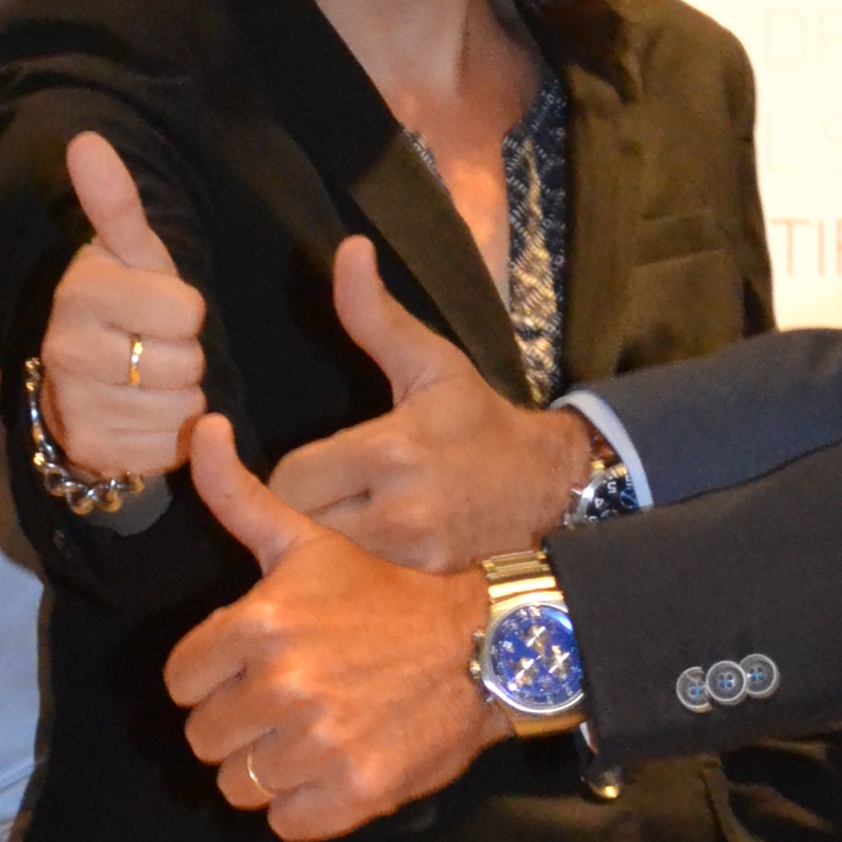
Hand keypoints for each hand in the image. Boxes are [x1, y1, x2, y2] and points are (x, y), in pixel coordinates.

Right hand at [41, 130, 207, 479]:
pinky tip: (141, 417)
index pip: (186, 309)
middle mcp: (66, 349)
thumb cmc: (124, 308)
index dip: (185, 311)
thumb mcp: (131, 254)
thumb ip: (115, 203)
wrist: (87, 384)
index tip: (155, 309)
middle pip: (185, 360)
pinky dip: (168, 435)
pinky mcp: (91, 448)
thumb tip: (85, 140)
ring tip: (147, 382)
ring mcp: (75, 404)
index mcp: (81, 291)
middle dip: (183, 355)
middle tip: (150, 348)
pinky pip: (167, 445)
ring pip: (180, 403)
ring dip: (179, 396)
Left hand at [166, 416, 498, 836]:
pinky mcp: (353, 792)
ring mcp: (318, 743)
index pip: (182, 682)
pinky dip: (306, 807)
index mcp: (258, 623)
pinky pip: (285, 824)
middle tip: (291, 702)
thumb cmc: (388, 593)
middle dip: (240, 724)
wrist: (486, 644)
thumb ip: (238, 496)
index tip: (256, 666)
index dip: (215, 677)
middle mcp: (282, 685)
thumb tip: (198, 430)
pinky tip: (336, 768)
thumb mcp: (308, 539)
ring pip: (239, 786)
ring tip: (313, 735)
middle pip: (205, 739)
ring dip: (269, 768)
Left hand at [271, 238, 597, 567]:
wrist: (552, 489)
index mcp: (391, 450)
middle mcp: (398, 510)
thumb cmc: (480, 424)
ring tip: (343, 528)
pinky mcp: (423, 591)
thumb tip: (347, 250)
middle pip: (298, 525)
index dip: (291, 474)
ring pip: (323, 564)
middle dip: (300, 513)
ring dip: (320, 550)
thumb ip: (376, 316)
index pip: (289, 477)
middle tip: (323, 501)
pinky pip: (355, 590)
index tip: (309, 469)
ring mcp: (412, 559)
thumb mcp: (433, 364)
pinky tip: (364, 565)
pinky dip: (349, 579)